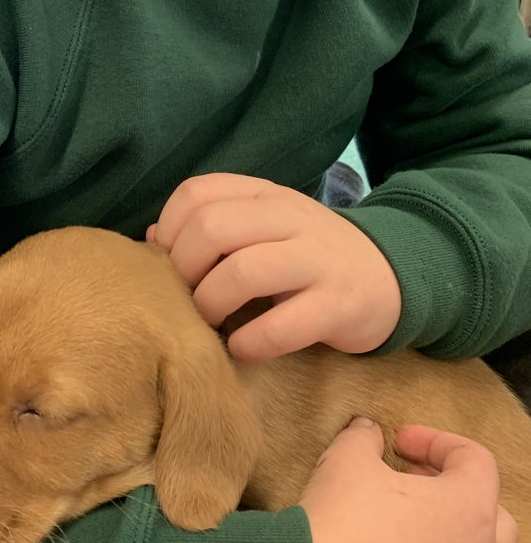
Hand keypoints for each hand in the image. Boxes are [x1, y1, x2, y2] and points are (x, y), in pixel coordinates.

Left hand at [148, 174, 400, 360]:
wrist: (390, 276)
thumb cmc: (307, 256)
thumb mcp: (263, 228)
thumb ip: (212, 225)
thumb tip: (152, 239)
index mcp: (263, 195)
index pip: (196, 193)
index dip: (169, 231)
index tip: (170, 265)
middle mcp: (289, 218)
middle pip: (211, 228)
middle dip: (184, 271)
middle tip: (186, 300)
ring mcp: (317, 259)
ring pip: (242, 272)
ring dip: (211, 306)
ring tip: (211, 324)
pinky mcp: (338, 305)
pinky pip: (280, 326)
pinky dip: (249, 343)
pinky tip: (243, 349)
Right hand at [306, 419, 517, 542]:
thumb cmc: (339, 525)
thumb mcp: (345, 462)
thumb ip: (362, 438)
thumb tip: (368, 433)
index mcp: (469, 511)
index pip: (475, 461)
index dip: (435, 440)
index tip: (397, 441)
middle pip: (492, 516)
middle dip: (455, 490)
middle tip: (410, 480)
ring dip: (445, 536)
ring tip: (397, 525)